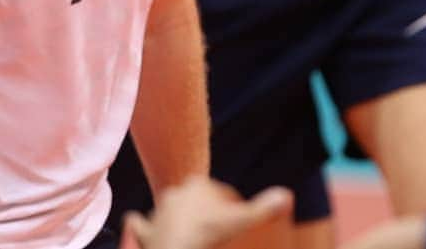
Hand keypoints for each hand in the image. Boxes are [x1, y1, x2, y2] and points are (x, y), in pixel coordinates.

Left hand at [121, 177, 291, 248]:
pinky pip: (139, 225)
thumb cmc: (207, 241)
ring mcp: (157, 213)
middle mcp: (175, 194)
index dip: (233, 210)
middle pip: (197, 202)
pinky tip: (138, 226)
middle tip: (217, 236)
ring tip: (192, 240)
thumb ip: (263, 209)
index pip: (222, 194)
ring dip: (178, 222)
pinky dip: (140, 226)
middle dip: (207, 214)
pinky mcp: (145, 234)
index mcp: (198, 185)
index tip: (237, 228)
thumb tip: (286, 196)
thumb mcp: (240, 223)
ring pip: (170, 213)